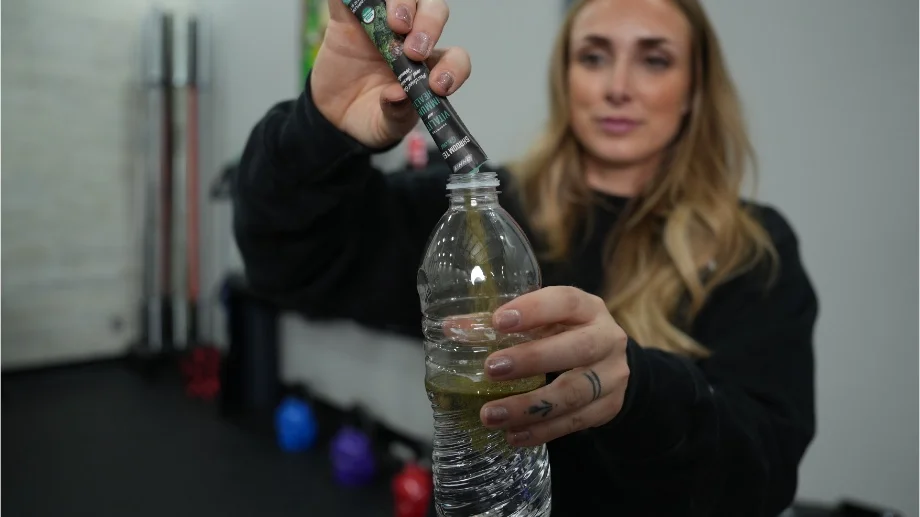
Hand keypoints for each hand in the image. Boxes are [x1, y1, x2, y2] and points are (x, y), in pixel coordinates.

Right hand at [313, 0, 470, 148]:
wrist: (332, 115)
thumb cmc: (370, 116)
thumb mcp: (386, 126)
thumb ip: (396, 114)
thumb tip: (398, 95)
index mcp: (428, 67)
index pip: (454, 57)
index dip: (454, 66)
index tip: (439, 84)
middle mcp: (410, 39)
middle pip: (434, 11)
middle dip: (431, 24)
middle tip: (415, 50)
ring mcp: (381, 24)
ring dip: (404, 3)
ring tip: (396, 25)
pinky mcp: (350, 16)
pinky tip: (363, 4)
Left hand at [479, 286, 630, 446]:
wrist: (608, 364)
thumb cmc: (564, 335)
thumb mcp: (542, 322)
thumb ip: (500, 324)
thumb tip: (450, 329)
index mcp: (587, 308)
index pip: (566, 302)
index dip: (534, 310)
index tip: (498, 321)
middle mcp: (607, 338)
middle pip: (576, 349)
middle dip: (532, 360)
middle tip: (491, 369)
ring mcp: (612, 375)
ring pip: (574, 392)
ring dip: (529, 407)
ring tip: (491, 415)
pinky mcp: (610, 407)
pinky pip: (576, 422)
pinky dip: (542, 431)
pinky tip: (513, 434)